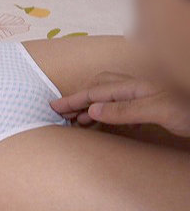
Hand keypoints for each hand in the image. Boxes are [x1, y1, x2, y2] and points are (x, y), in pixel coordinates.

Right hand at [50, 72, 189, 136]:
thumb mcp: (157, 111)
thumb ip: (124, 110)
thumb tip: (92, 110)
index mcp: (135, 88)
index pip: (95, 92)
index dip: (72, 99)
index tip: (53, 108)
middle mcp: (138, 89)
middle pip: (99, 88)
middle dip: (79, 99)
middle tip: (62, 115)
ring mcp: (145, 96)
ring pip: (109, 96)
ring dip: (91, 107)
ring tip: (79, 121)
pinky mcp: (153, 107)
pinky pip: (120, 106)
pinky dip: (106, 112)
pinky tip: (107, 122)